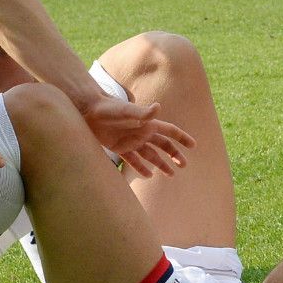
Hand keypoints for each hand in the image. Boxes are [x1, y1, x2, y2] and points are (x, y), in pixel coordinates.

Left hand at [80, 94, 194, 176]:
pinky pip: (133, 160)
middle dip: (174, 154)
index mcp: (147, 124)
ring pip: (150, 155)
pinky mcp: (119, 148)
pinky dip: (141, 168)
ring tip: (170, 175)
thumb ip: (142, 113)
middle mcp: (142, 133)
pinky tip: (148, 175)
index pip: (169, 131)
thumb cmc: (109, 109)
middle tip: (183, 165)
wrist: (88, 112)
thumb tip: (158, 108)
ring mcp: (131, 141)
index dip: (181, 138)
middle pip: (163, 145)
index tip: (193, 146)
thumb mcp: (126, 111)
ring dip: (161, 164)